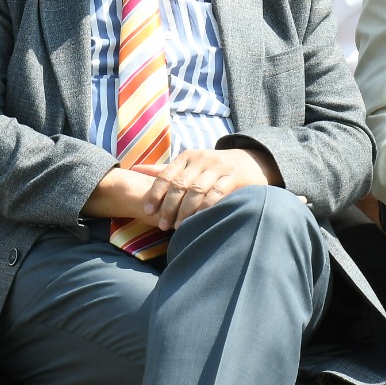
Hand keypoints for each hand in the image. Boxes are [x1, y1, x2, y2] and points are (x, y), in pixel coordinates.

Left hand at [136, 147, 277, 229]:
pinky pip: (217, 193)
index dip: (155, 194)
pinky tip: (199, 220)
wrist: (251, 161)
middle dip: (169, 206)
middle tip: (162, 225)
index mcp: (187, 157)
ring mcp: (219, 167)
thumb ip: (164, 170)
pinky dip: (206, 208)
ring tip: (178, 227)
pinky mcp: (234, 177)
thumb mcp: (189, 164)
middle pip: (180, 185)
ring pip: (197, 190)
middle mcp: (202, 159)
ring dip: (185, 210)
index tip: (148, 212)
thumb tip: (134, 169)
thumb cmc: (212, 168)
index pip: (166, 175)